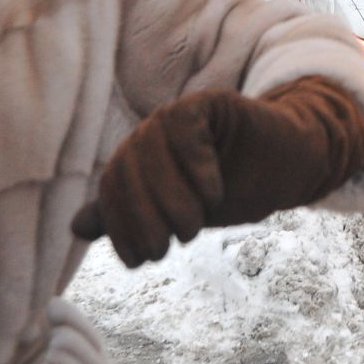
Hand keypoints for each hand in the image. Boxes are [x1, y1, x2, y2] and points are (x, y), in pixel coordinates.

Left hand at [73, 77, 363, 266]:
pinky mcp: (209, 102)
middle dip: (142, 218)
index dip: (119, 228)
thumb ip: (132, 217)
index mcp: (138, 159)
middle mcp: (151, 133)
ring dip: (170, 197)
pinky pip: (186, 126)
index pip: (110, 191)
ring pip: (152, 149)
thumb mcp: (180, 214)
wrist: (287, 167)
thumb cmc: (235, 190)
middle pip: (126, 170)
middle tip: (166, 250)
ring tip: (193, 228)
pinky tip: (213, 193)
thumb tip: (75, 227)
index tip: (138, 261)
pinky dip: (196, 164)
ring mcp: (178, 115)